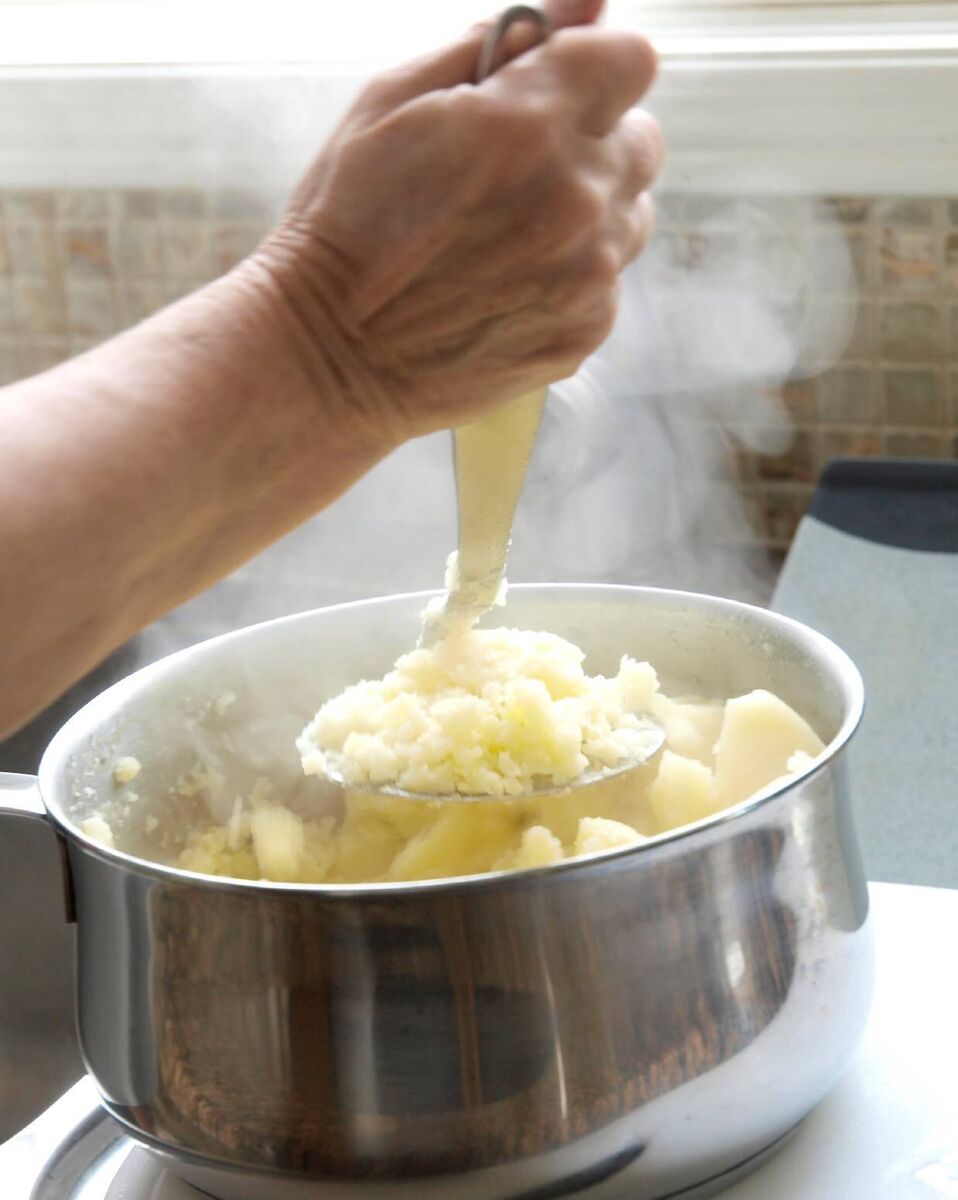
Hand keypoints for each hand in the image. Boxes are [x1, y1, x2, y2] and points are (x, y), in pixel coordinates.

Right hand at [256, 1, 663, 443]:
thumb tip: (587, 0)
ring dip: (590, 213)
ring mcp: (587, 275)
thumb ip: (498, 40)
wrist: (328, 354)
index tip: (556, 92)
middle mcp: (576, 199)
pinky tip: (507, 286)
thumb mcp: (395, 99)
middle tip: (517, 174)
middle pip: (641, 140)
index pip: (632, 60)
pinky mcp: (583, 333)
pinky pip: (609, 283)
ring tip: (510, 236)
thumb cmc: (346, 220)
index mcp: (530, 124)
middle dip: (592, 141)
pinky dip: (572, 277)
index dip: (593, 69)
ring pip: (633, 215)